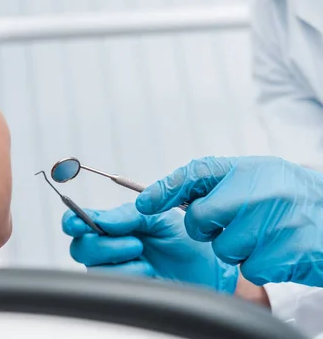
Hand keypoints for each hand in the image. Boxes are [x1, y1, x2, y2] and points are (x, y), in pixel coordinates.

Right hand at [62, 205, 237, 293]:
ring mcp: (114, 271)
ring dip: (121, 260)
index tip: (77, 223)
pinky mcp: (124, 292)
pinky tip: (148, 272)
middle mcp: (107, 249)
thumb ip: (128, 215)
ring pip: (94, 268)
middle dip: (104, 244)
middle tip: (135, 242)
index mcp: (112, 226)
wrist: (208, 268)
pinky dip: (131, 275)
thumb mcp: (158, 218)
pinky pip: (111, 286)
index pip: (78, 222)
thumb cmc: (184, 242)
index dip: (72, 221)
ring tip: (145, 256)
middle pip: (80, 248)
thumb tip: (102, 220)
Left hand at [135, 156, 322, 285]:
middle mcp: (260, 191)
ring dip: (239, 249)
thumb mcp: (261, 177)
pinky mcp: (287, 252)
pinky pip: (251, 269)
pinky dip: (261, 266)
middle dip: (206, 228)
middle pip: (200, 218)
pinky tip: (281, 251)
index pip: (195, 173)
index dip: (164, 188)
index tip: (144, 203)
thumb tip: (171, 194)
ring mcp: (274, 222)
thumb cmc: (295, 199)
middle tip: (230, 225)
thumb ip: (222, 183)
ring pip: (224, 249)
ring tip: (266, 236)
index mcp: (250, 169)